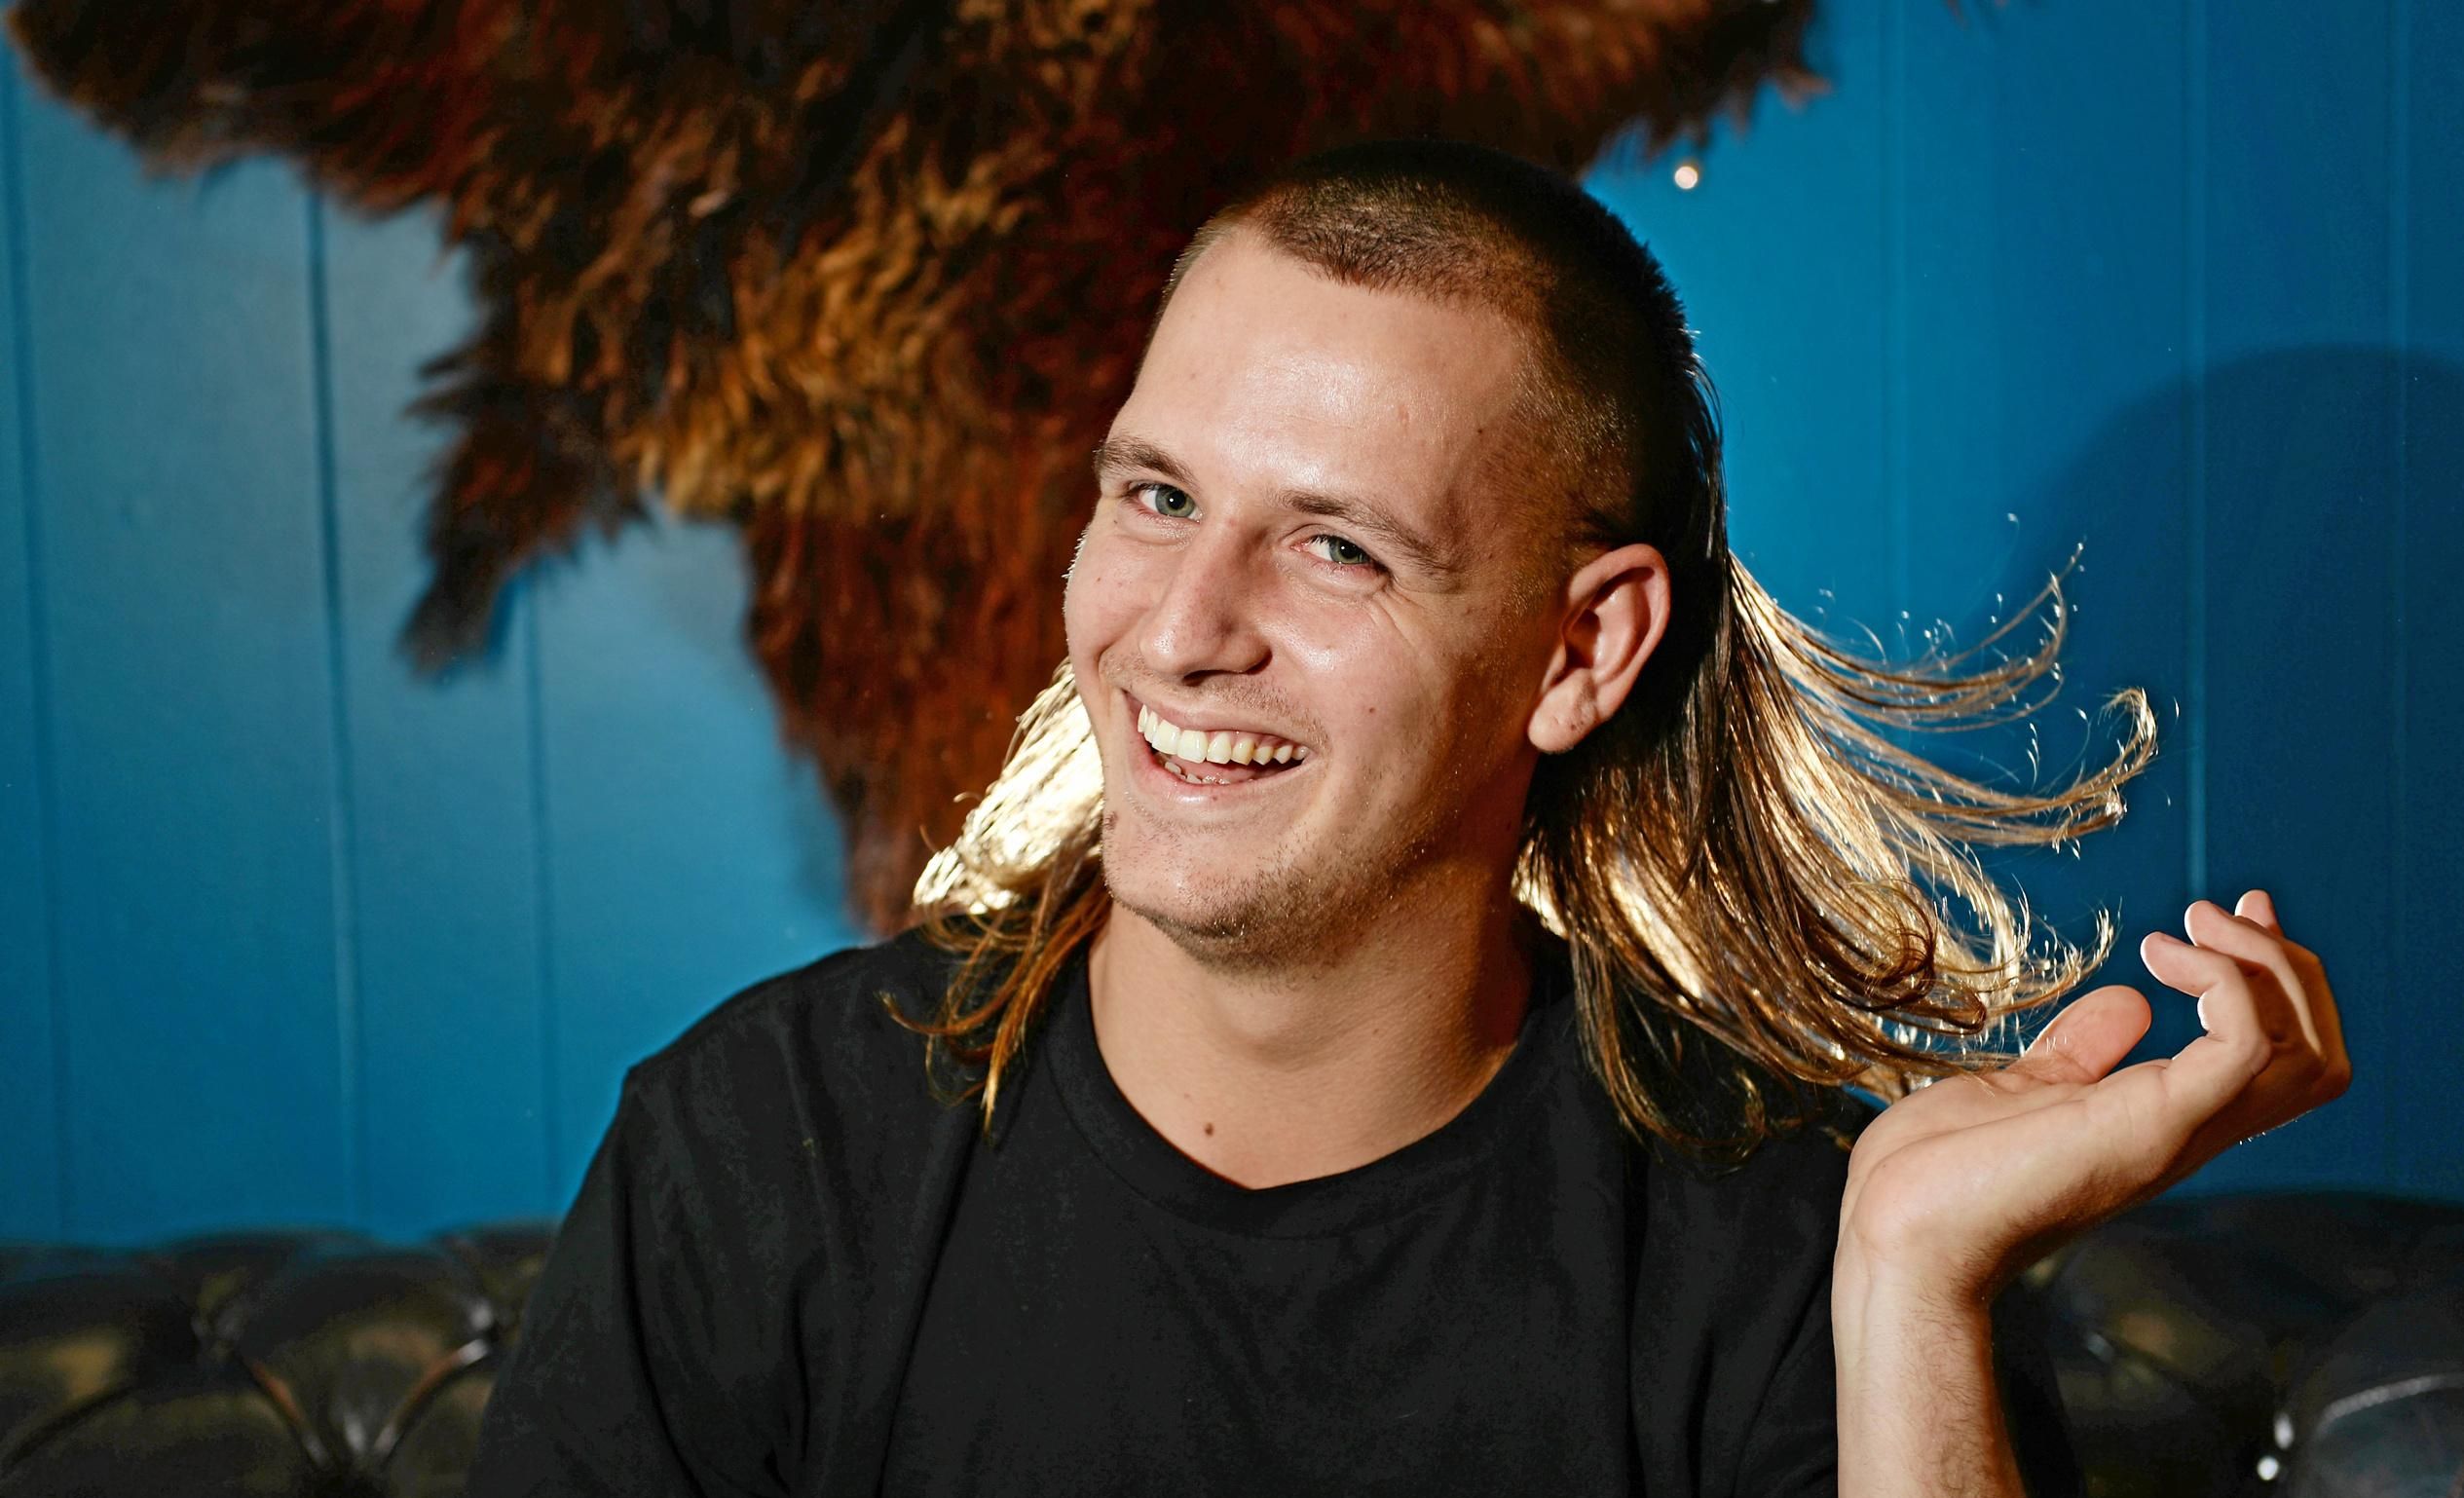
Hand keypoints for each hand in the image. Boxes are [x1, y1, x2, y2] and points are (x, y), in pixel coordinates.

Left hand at [1834, 889, 2350, 1307]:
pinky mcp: (2150, 1124)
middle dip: (2289, 966)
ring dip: (2263, 967)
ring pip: (2306, 1054)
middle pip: (2318, 1055)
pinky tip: (2163, 958)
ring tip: (2188, 927)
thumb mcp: (2028, 1089)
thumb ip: (2084, 1053)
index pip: (2284, 1062)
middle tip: (2217, 911)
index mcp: (2167, 1121)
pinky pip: (2246, 1050)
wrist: (1902, 1231)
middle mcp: (2189, 1131)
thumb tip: (2131, 1005)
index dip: (2278, 983)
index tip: (2232, 914)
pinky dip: (2227, 986)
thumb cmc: (1944, 1172)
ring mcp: (2174, 1129)